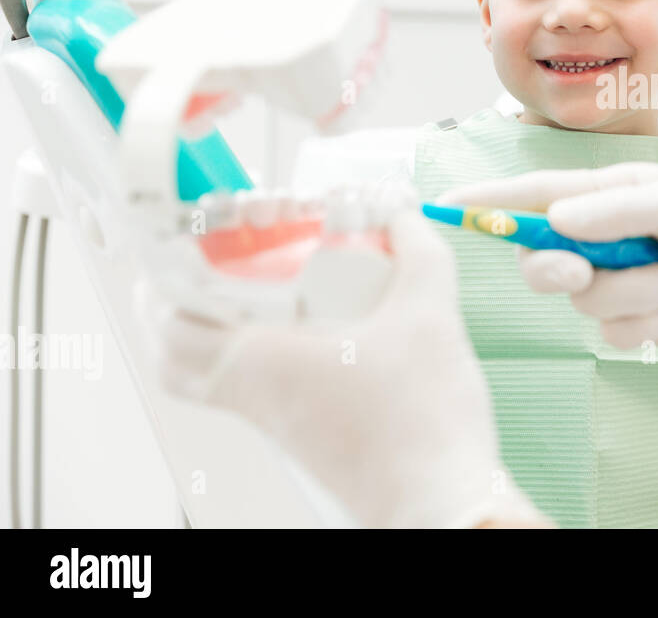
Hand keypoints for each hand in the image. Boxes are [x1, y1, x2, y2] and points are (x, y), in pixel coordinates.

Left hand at [135, 209, 545, 528]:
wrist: (437, 496)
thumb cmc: (422, 417)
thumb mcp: (431, 313)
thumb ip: (418, 252)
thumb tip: (401, 215)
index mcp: (262, 359)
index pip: (172, 323)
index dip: (165, 280)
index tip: (186, 243)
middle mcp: (254, 394)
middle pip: (174, 356)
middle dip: (177, 308)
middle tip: (206, 268)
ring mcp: (273, 422)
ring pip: (206, 380)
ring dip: (210, 338)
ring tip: (250, 296)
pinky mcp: (298, 439)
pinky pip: (246, 396)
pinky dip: (249, 362)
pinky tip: (302, 335)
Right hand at [438, 163, 657, 373]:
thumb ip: (618, 209)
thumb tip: (555, 218)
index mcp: (614, 192)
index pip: (538, 194)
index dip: (490, 200)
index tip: (447, 202)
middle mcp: (607, 236)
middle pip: (543, 257)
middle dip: (559, 267)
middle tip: (582, 268)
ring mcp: (620, 281)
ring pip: (586, 301)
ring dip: (644, 292)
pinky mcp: (637, 322)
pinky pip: (615, 332)